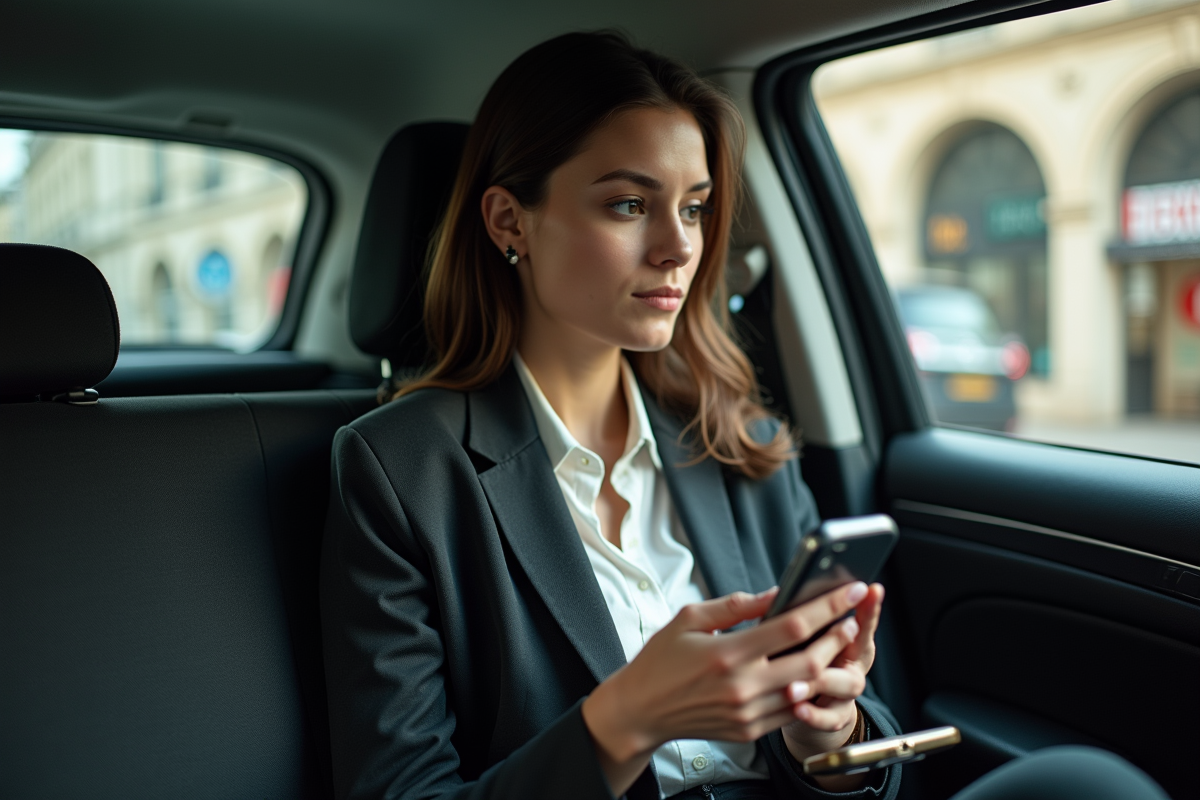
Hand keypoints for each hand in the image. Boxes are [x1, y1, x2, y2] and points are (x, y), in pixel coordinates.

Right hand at [581, 582, 867, 795]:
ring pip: (806, 689)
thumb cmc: (660, 661)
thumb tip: (775, 593)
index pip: (792, 626)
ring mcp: (748, 713)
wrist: (641, 710)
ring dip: (827, 665)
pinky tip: (809, 672)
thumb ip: (736, 605)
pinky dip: (807, 691)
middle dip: (837, 637)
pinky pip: (791, 711)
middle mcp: (742, 686)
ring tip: (834, 643)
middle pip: (810, 661)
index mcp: (728, 653)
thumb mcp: (690, 618)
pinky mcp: (749, 730)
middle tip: (848, 618)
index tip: (848, 591)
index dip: (827, 607)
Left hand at [781, 582, 884, 791]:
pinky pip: (830, 718)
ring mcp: (846, 692)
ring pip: (846, 684)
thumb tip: (777, 595)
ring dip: (821, 680)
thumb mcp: (791, 638)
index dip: (869, 606)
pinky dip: (815, 714)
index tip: (871, 589)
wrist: (799, 707)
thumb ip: (786, 619)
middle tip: (844, 626)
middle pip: (860, 648)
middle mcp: (851, 663)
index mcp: (845, 639)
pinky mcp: (836, 717)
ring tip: (794, 684)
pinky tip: (798, 708)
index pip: (860, 618)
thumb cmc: (794, 660)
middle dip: (847, 636)